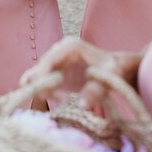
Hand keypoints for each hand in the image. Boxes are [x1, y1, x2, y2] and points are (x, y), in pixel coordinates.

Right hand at [19, 37, 140, 107]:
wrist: (116, 68)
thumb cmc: (113, 69)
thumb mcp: (108, 78)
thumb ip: (95, 90)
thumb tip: (81, 105)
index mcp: (69, 46)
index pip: (47, 61)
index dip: (42, 78)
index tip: (48, 95)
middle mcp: (58, 50)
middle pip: (38, 69)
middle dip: (45, 87)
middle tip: (63, 100)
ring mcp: (55, 60)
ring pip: (36, 77)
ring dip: (45, 90)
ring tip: (64, 99)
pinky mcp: (54, 70)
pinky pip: (41, 82)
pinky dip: (46, 92)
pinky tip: (63, 98)